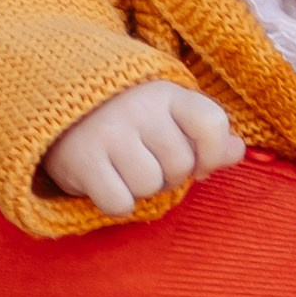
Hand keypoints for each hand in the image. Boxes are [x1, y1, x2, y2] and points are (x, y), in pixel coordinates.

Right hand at [42, 82, 242, 215]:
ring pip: (150, 185)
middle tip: (147, 163)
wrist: (57, 108)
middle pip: (180, 165)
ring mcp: (109, 132)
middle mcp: (139, 108)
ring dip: (141, 189)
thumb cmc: (126, 120)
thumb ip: (207, 136)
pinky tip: (106, 182)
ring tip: (125, 171)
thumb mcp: (168, 116)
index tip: (199, 164)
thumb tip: (237, 151)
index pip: (212, 124)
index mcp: (167, 94)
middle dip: (169, 176)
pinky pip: (120, 202)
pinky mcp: (82, 159)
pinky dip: (116, 202)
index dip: (212, 154)